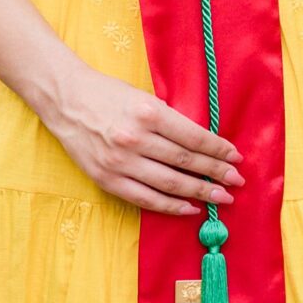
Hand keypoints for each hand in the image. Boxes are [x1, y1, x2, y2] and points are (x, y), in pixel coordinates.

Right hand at [43, 62, 245, 216]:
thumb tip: (203, 144)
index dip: (218, 149)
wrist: (66, 100)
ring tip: (221, 197)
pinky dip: (171, 206)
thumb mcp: (144, 97)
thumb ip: (169, 120)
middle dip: (216, 172)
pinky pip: (146, 199)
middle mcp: (136, 138)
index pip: (193, 137)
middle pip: (186, 162)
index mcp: (148, 112)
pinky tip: (190, 208)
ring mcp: (121, 162)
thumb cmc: (108, 94)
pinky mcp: (108, 180)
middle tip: (237, 180)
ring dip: (200, 192)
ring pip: (170, 183)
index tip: (235, 156)